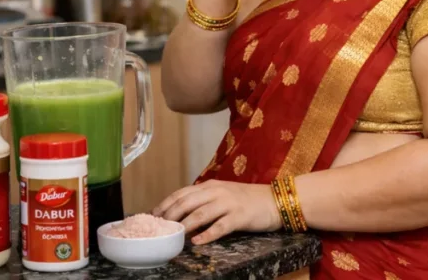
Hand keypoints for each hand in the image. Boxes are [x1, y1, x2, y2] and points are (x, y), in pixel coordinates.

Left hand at [152, 180, 281, 244]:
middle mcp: (217, 192)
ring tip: (173, 235)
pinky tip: (197, 242)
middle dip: (170, 215)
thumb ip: (203, 202)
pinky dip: (207, 234)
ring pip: (201, 214)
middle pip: (187, 202)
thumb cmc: (246, 200)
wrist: (273, 201)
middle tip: (159, 228)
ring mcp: (229, 203)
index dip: (165, 204)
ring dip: (185, 225)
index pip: (181, 193)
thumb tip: (181, 215)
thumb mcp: (221, 196)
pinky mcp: (240, 216)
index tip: (153, 215)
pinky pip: (220, 226)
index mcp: (210, 186)